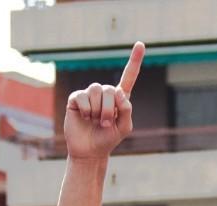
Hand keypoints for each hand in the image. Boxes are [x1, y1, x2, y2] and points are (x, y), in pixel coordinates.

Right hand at [63, 42, 143, 159]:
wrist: (90, 149)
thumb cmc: (109, 138)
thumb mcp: (124, 127)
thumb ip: (126, 110)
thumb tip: (120, 92)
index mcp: (120, 98)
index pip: (129, 76)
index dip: (134, 61)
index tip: (140, 44)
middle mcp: (105, 93)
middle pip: (111, 89)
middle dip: (109, 109)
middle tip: (105, 123)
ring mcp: (89, 94)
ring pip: (97, 91)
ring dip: (98, 110)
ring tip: (95, 121)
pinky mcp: (75, 98)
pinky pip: (82, 97)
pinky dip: (86, 110)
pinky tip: (84, 118)